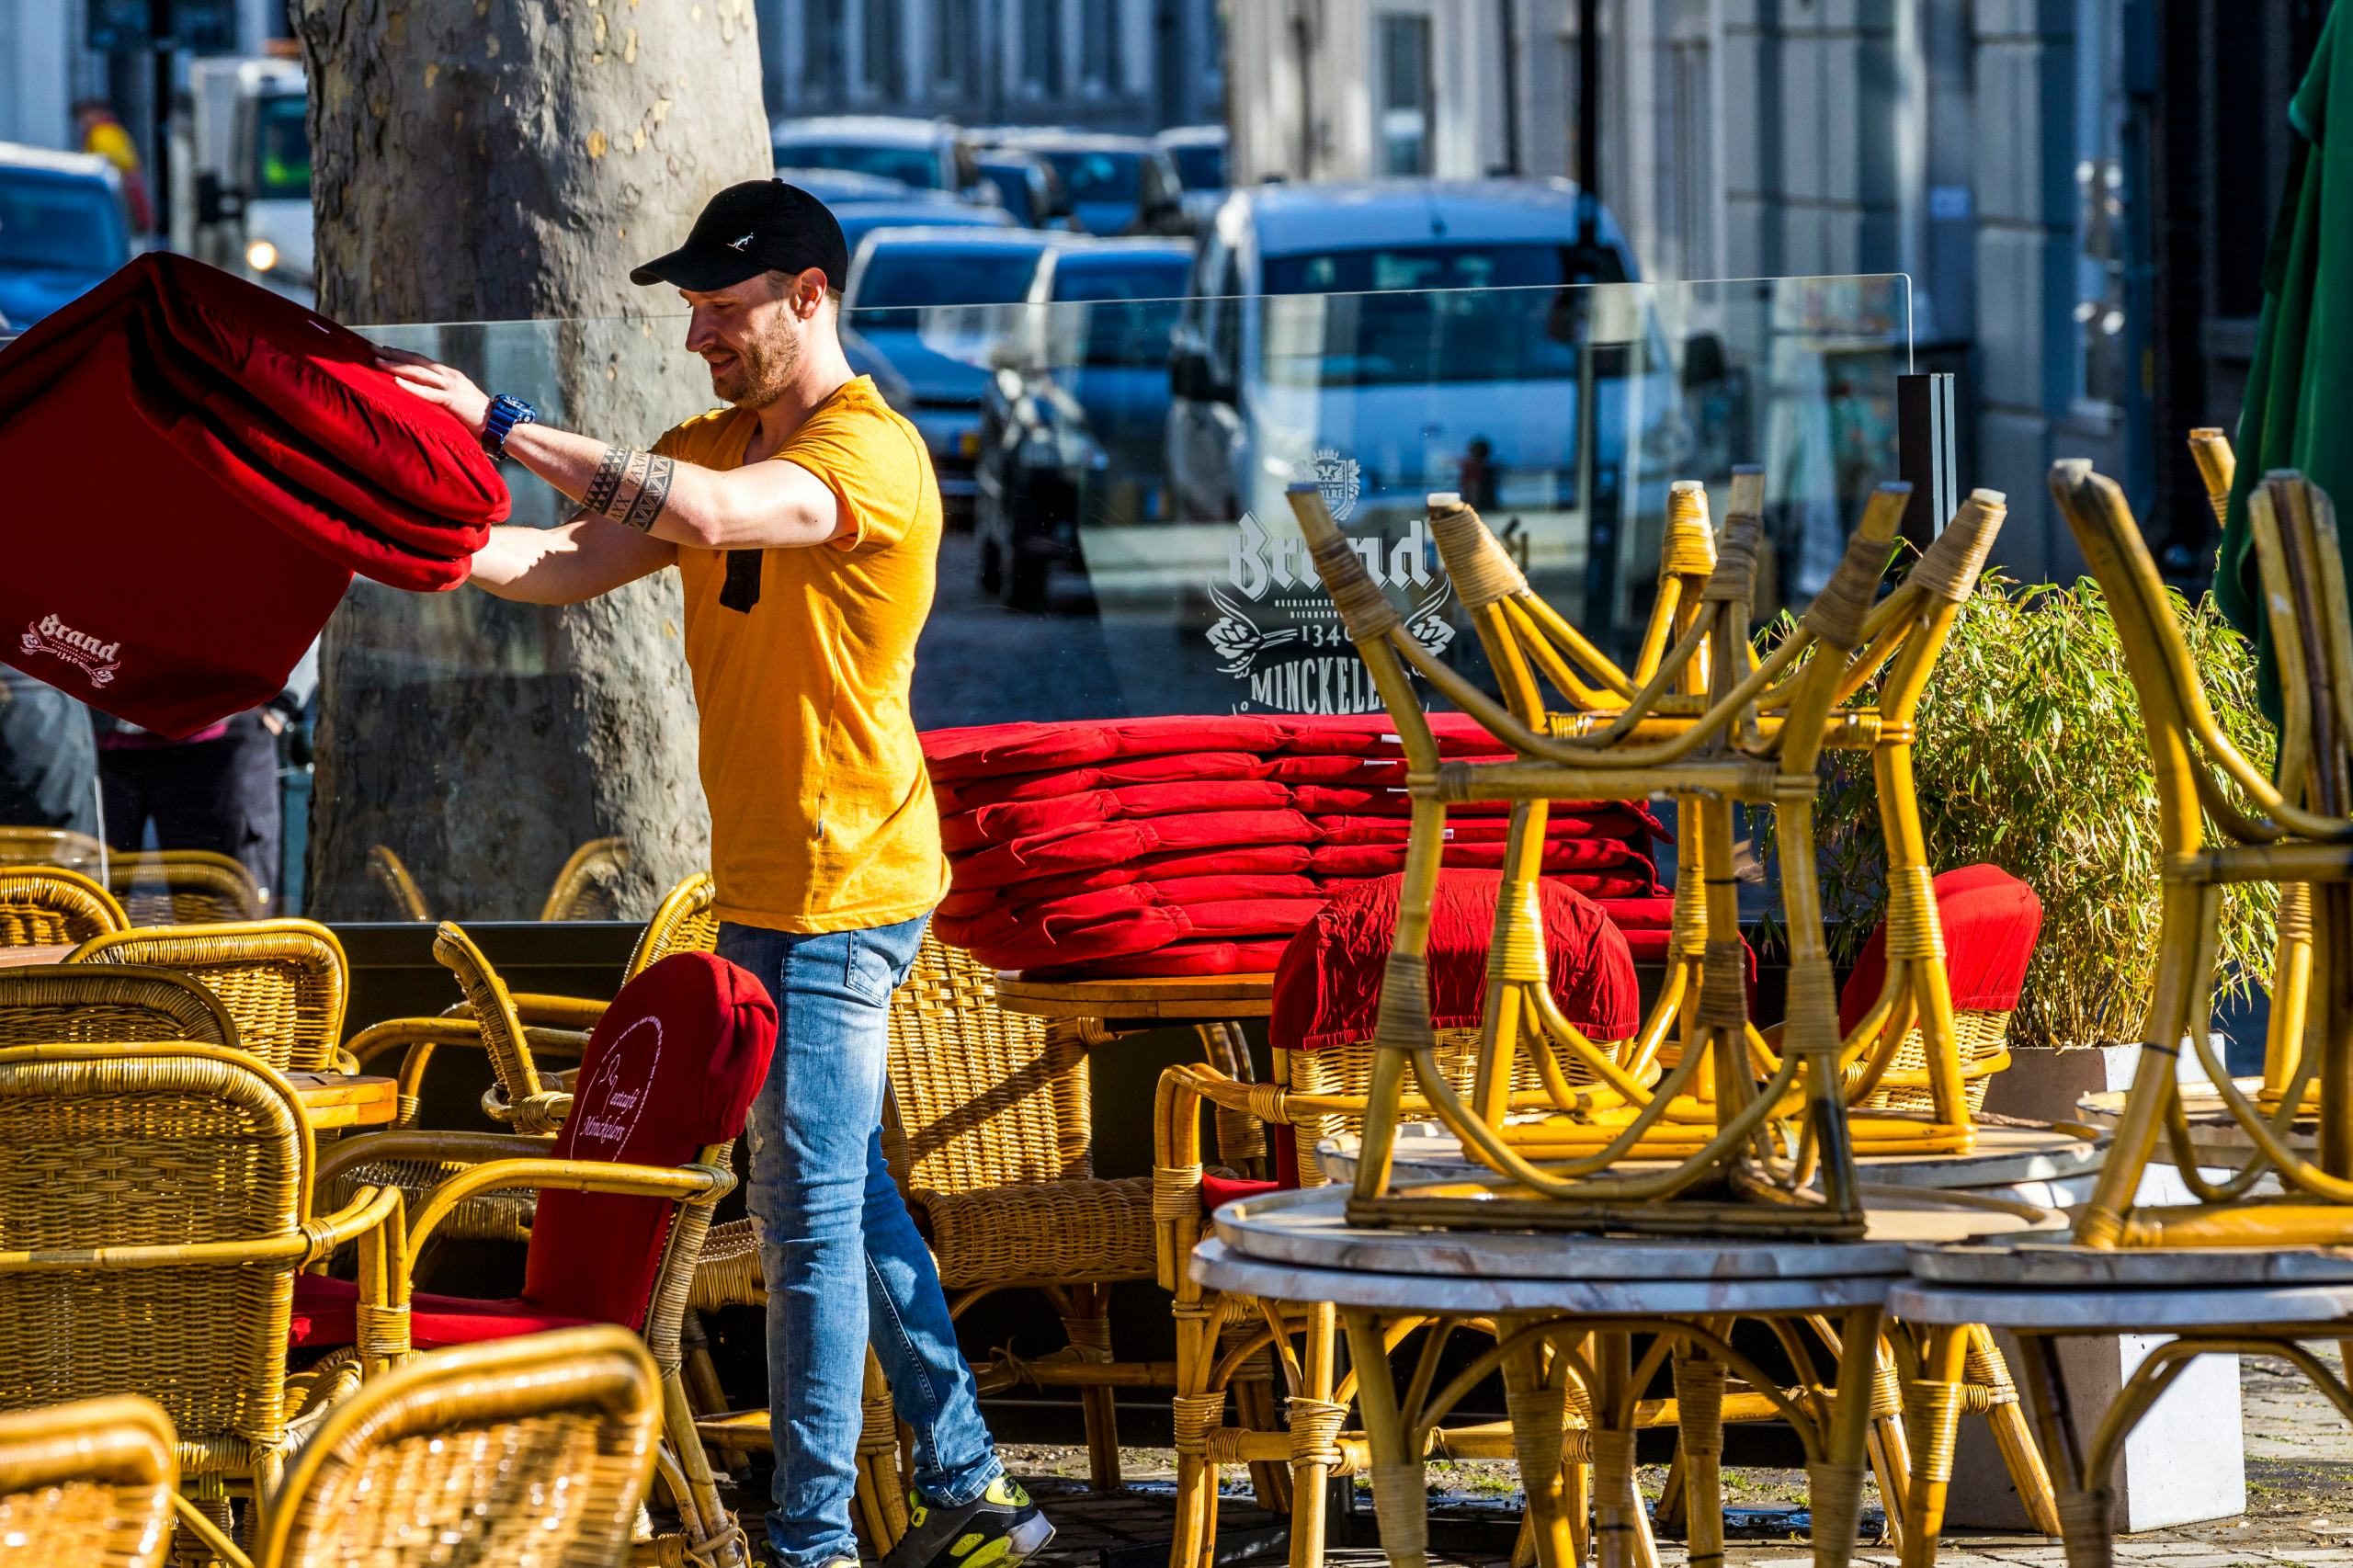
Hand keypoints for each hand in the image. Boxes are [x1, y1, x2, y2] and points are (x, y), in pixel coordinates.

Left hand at [374, 345, 491, 437]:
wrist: (502, 426)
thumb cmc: (480, 420)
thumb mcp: (460, 403)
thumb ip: (445, 398)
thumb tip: (428, 402)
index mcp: (451, 376)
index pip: (422, 361)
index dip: (403, 355)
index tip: (385, 350)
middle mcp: (450, 376)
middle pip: (417, 361)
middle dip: (394, 354)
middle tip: (372, 348)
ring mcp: (452, 387)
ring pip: (419, 372)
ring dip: (396, 366)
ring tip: (377, 361)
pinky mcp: (453, 400)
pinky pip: (427, 392)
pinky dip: (411, 386)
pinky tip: (396, 381)